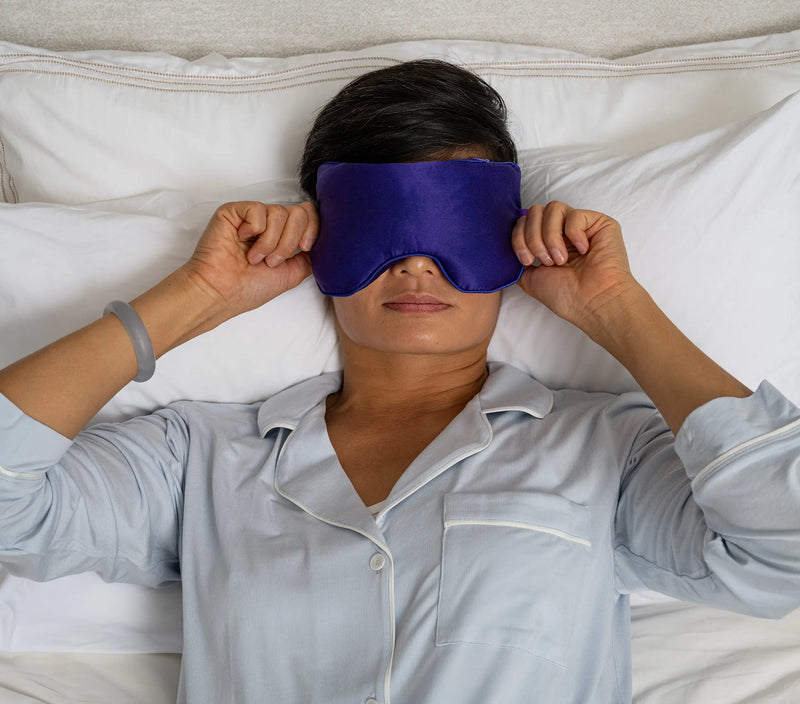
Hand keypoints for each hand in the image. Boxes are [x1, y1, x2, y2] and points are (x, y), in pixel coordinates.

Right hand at [183, 200, 317, 318]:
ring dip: (270, 242)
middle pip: (299, 212)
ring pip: (280, 212)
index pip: (309, 215)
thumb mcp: (292, 274)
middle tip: (272, 261)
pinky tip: (241, 241)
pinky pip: (259, 210)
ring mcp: (252, 216)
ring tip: (255, 257)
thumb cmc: (248, 288)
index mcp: (283, 236)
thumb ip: (309, 257)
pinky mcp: (234, 211)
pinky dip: (254, 231)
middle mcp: (269, 224)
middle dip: (289, 242)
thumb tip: (324, 244)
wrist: (223, 292)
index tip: (304, 248)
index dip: (313, 229)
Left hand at [512, 201, 637, 330]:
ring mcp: (581, 226)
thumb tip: (508, 247)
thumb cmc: (566, 295)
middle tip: (545, 261)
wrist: (592, 302)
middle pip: (535, 211)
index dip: (519, 237)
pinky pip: (575, 215)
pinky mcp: (600, 223)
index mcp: (547, 242)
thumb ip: (518, 259)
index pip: (524, 222)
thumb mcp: (530, 278)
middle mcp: (562, 231)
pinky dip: (574, 234)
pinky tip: (583, 251)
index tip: (526, 261)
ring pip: (553, 208)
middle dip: (533, 237)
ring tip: (560, 259)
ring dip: (551, 237)